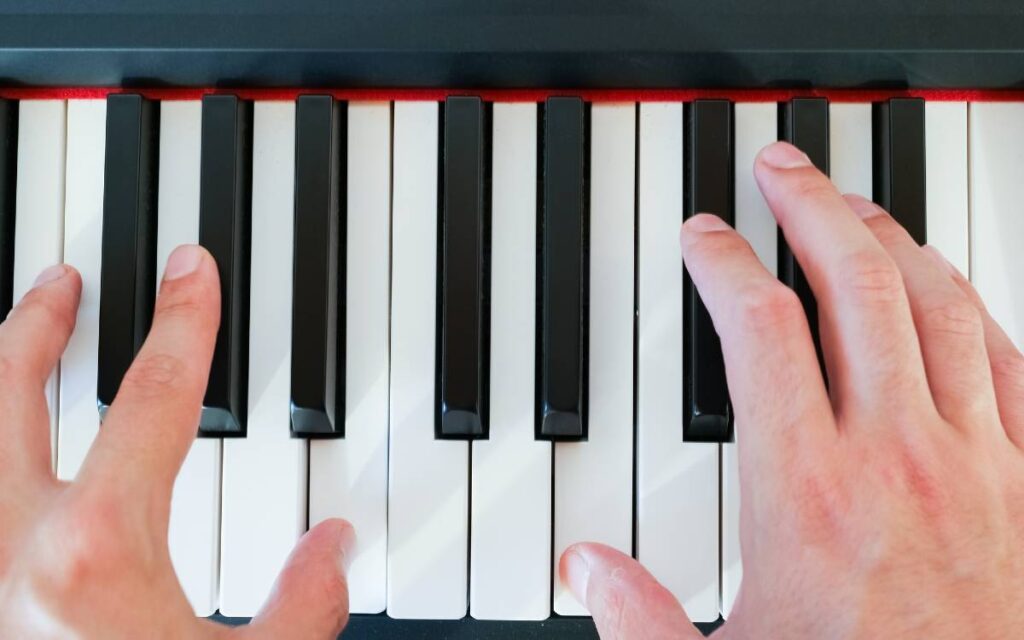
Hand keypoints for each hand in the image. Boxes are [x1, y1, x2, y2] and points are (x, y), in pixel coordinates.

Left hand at [0, 246, 352, 638]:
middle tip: (64, 281)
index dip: (181, 319)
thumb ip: (305, 607)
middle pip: (8, 389)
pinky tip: (17, 466)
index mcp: (97, 549)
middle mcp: (13, 548)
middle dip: (38, 321)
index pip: (152, 394)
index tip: (189, 272)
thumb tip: (335, 545)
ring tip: (19, 341)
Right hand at [559, 141, 1023, 638]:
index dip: (722, 265)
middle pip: (854, 285)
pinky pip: (1008, 363)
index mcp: (806, 492)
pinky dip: (974, 309)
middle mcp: (894, 458)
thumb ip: (638, 618)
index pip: (758, 330)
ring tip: (854, 206)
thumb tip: (584, 567)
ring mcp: (973, 462)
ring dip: (891, 239)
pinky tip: (946, 289)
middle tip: (782, 168)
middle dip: (811, 208)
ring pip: (937, 306)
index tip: (703, 239)